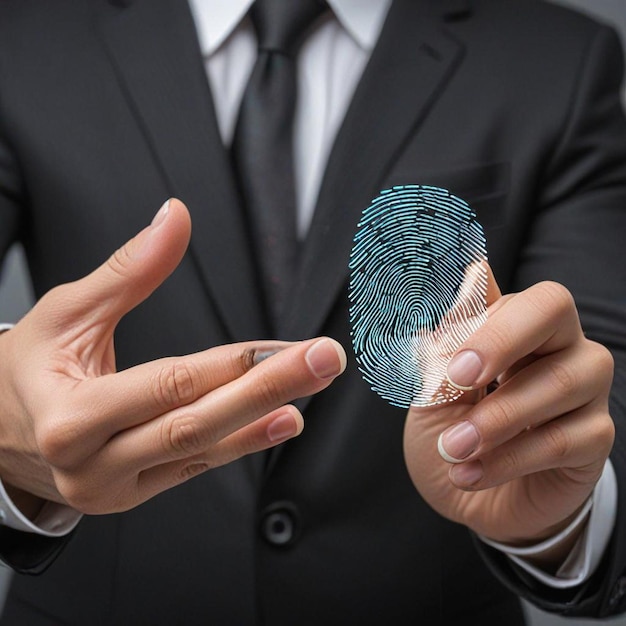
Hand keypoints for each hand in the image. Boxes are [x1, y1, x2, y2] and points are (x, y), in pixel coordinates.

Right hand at [0, 199, 345, 515]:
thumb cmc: (28, 368)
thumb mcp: (67, 311)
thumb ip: (129, 269)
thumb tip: (174, 218)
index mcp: (69, 416)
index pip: (166, 387)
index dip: (228, 365)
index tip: (282, 344)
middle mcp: (93, 463)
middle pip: (197, 423)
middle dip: (268, 389)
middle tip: (321, 361)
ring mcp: (117, 486)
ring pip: (204, 449)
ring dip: (265, 415)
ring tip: (313, 387)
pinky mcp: (137, 490)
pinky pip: (198, 466)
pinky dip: (243, 442)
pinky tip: (282, 420)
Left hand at [403, 270, 614, 551]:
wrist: (465, 493)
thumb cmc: (450, 430)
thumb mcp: (432, 391)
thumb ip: (446, 343)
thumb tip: (471, 276)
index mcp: (514, 323)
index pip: (517, 294)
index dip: (489, 323)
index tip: (453, 366)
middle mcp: (558, 343)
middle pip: (554, 310)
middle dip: (501, 343)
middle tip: (457, 383)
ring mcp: (586, 388)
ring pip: (560, 381)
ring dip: (496, 418)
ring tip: (452, 448)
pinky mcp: (594, 437)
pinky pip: (563, 440)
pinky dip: (509, 459)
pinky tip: (469, 473)